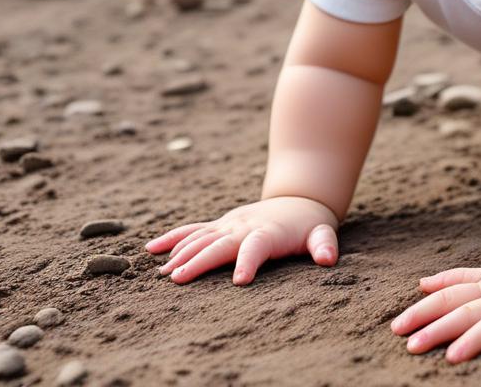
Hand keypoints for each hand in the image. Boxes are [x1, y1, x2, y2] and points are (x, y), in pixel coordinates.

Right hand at [144, 195, 339, 284]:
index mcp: (268, 233)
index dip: (248, 262)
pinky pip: (193, 229)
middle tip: (178, 280)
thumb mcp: (322, 232)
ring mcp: (228, 224)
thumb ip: (324, 245)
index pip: (256, 247)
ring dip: (181, 254)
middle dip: (199, 261)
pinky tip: (151, 249)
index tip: (239, 281)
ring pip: (201, 237)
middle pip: (219, 244)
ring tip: (164, 274)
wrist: (297, 198)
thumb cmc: (309, 224)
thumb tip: (329, 259)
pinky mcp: (219, 224)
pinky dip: (173, 237)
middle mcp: (244, 227)